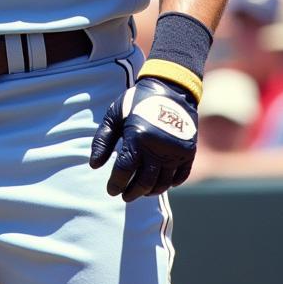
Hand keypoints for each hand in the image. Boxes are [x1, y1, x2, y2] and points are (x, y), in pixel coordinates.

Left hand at [89, 75, 197, 201]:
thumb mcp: (114, 115)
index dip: (116, 184)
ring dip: (150, 191)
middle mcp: (158, 148)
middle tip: (124, 195)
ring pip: (162, 183)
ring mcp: (175, 152)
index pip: (124, 171)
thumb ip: (102, 140)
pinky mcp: (188, 152)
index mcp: (137, 138)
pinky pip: (180, 177)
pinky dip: (170, 184)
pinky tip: (159, 183)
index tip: (111, 190)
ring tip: (140, 191)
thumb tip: (94, 165)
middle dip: (132, 192)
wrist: (170, 88)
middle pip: (144, 182)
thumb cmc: (137, 101)